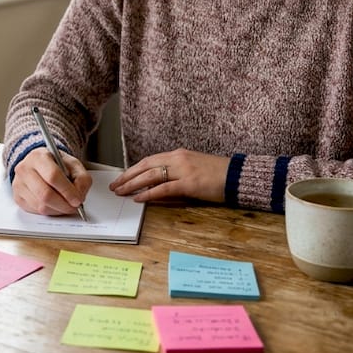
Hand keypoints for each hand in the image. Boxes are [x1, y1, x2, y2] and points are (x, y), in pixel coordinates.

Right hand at [11, 147, 92, 215]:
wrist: (40, 165)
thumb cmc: (57, 165)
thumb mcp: (74, 165)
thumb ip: (82, 179)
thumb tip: (79, 196)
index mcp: (39, 157)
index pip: (53, 176)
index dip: (67, 191)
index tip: (77, 199)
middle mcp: (25, 169)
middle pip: (45, 194)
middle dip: (63, 204)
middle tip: (74, 207)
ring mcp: (19, 184)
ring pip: (40, 205)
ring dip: (57, 210)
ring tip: (66, 205)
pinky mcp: (18, 197)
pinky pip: (35, 211)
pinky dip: (49, 212)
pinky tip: (55, 205)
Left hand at [110, 149, 227, 203]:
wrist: (238, 176)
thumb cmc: (218, 174)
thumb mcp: (193, 168)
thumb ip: (176, 173)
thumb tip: (157, 184)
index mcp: (178, 154)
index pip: (149, 160)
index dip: (133, 169)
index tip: (122, 177)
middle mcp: (178, 159)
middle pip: (145, 166)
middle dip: (127, 176)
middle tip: (114, 186)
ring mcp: (183, 170)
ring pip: (150, 175)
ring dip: (132, 184)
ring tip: (120, 192)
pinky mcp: (189, 183)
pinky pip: (163, 188)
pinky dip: (149, 193)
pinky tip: (138, 198)